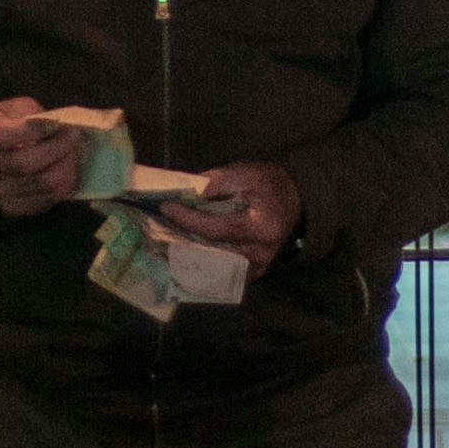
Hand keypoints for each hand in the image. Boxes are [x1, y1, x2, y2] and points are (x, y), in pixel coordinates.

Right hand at [0, 97, 85, 217]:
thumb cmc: (7, 124)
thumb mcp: (15, 108)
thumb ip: (34, 115)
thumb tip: (58, 128)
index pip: (7, 136)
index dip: (36, 130)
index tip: (58, 122)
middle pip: (26, 164)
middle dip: (57, 149)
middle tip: (73, 136)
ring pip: (41, 184)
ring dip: (66, 167)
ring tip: (73, 152)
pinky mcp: (12, 207)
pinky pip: (46, 200)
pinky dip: (64, 185)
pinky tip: (67, 170)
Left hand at [168, 160, 299, 262]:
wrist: (292, 200)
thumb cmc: (266, 185)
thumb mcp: (244, 173)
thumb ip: (215, 183)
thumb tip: (185, 195)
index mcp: (262, 227)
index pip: (218, 228)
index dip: (189, 219)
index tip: (166, 207)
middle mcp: (261, 253)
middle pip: (212, 252)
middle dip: (182, 240)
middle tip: (157, 228)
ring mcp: (257, 267)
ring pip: (213, 266)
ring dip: (187, 254)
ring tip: (163, 240)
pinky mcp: (252, 273)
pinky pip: (222, 272)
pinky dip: (201, 263)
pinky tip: (182, 252)